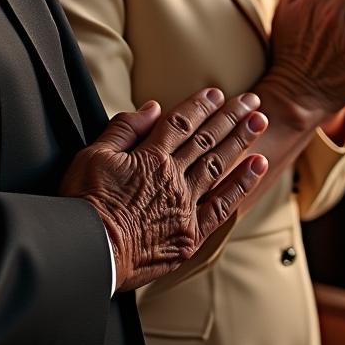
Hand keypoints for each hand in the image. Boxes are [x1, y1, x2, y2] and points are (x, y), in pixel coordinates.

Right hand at [60, 88, 269, 291]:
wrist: (89, 251)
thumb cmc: (85, 203)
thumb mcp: (93, 154)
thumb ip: (124, 129)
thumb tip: (151, 108)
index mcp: (150, 157)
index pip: (182, 122)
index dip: (201, 105)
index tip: (216, 93)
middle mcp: (173, 177)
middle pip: (207, 139)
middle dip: (231, 116)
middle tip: (252, 100)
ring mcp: (185, 206)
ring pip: (219, 165)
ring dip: (241, 141)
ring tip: (259, 121)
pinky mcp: (190, 233)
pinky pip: (223, 205)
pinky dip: (242, 184)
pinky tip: (257, 166)